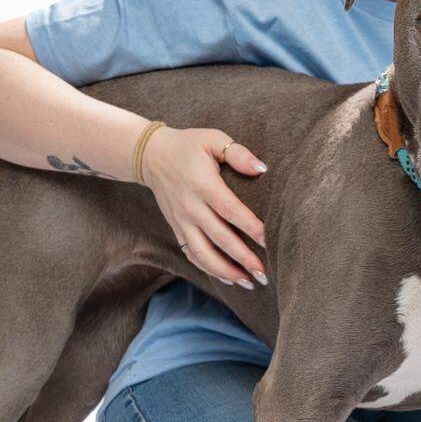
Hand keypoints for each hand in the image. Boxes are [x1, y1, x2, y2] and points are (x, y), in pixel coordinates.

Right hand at [140, 126, 267, 287]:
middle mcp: (190, 207)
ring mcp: (181, 221)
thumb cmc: (189, 146)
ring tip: (249, 282)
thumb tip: (262, 169)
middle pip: (219, 239)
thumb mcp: (213, 139)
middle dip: (243, 259)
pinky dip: (209, 270)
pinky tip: (228, 278)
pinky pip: (191, 255)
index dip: (250, 227)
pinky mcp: (176, 229)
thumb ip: (238, 153)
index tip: (269, 241)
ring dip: (225, 272)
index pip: (230, 210)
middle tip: (264, 274)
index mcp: (202, 183)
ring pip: (203, 254)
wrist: (152, 156)